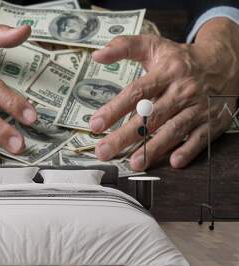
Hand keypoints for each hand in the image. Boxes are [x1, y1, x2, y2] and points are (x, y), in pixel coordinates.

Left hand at [90, 18, 238, 170]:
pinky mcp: (212, 121)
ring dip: (154, 148)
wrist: (225, 62)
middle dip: (125, 135)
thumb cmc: (182, 59)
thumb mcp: (154, 46)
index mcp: (166, 72)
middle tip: (104, 151)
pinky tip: (173, 162)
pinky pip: (200, 138)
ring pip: (174, 129)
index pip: (136, 92)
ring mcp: (198, 107)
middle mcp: (182, 90)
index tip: (96, 124)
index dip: (115, 109)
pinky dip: (188, 150)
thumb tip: (97, 55)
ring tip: (134, 163)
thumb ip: (124, 47)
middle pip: (151, 116)